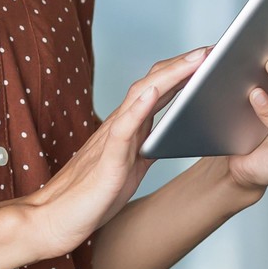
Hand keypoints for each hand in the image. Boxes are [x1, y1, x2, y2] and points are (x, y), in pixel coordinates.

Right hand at [20, 44, 211, 260]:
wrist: (54, 220)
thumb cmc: (91, 198)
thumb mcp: (130, 168)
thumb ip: (146, 146)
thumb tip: (171, 133)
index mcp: (128, 128)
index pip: (158, 89)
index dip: (184, 72)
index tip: (210, 57)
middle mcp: (119, 126)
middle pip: (153, 84)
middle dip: (184, 65)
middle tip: (213, 48)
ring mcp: (111, 140)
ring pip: (140, 97)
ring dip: (170, 75)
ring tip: (196, 60)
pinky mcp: (106, 161)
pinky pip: (122, 129)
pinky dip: (138, 108)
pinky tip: (153, 92)